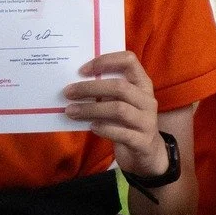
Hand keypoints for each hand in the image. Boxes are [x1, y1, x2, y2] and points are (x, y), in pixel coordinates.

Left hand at [65, 51, 163, 173]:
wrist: (147, 153)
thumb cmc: (128, 123)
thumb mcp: (122, 103)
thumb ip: (106, 92)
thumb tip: (75, 84)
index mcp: (143, 84)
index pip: (129, 61)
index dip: (106, 61)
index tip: (83, 70)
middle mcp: (148, 100)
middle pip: (120, 87)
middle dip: (90, 88)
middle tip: (68, 92)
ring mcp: (147, 121)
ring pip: (118, 109)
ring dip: (91, 109)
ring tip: (71, 112)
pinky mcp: (142, 141)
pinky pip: (121, 133)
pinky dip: (104, 129)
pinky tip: (91, 127)